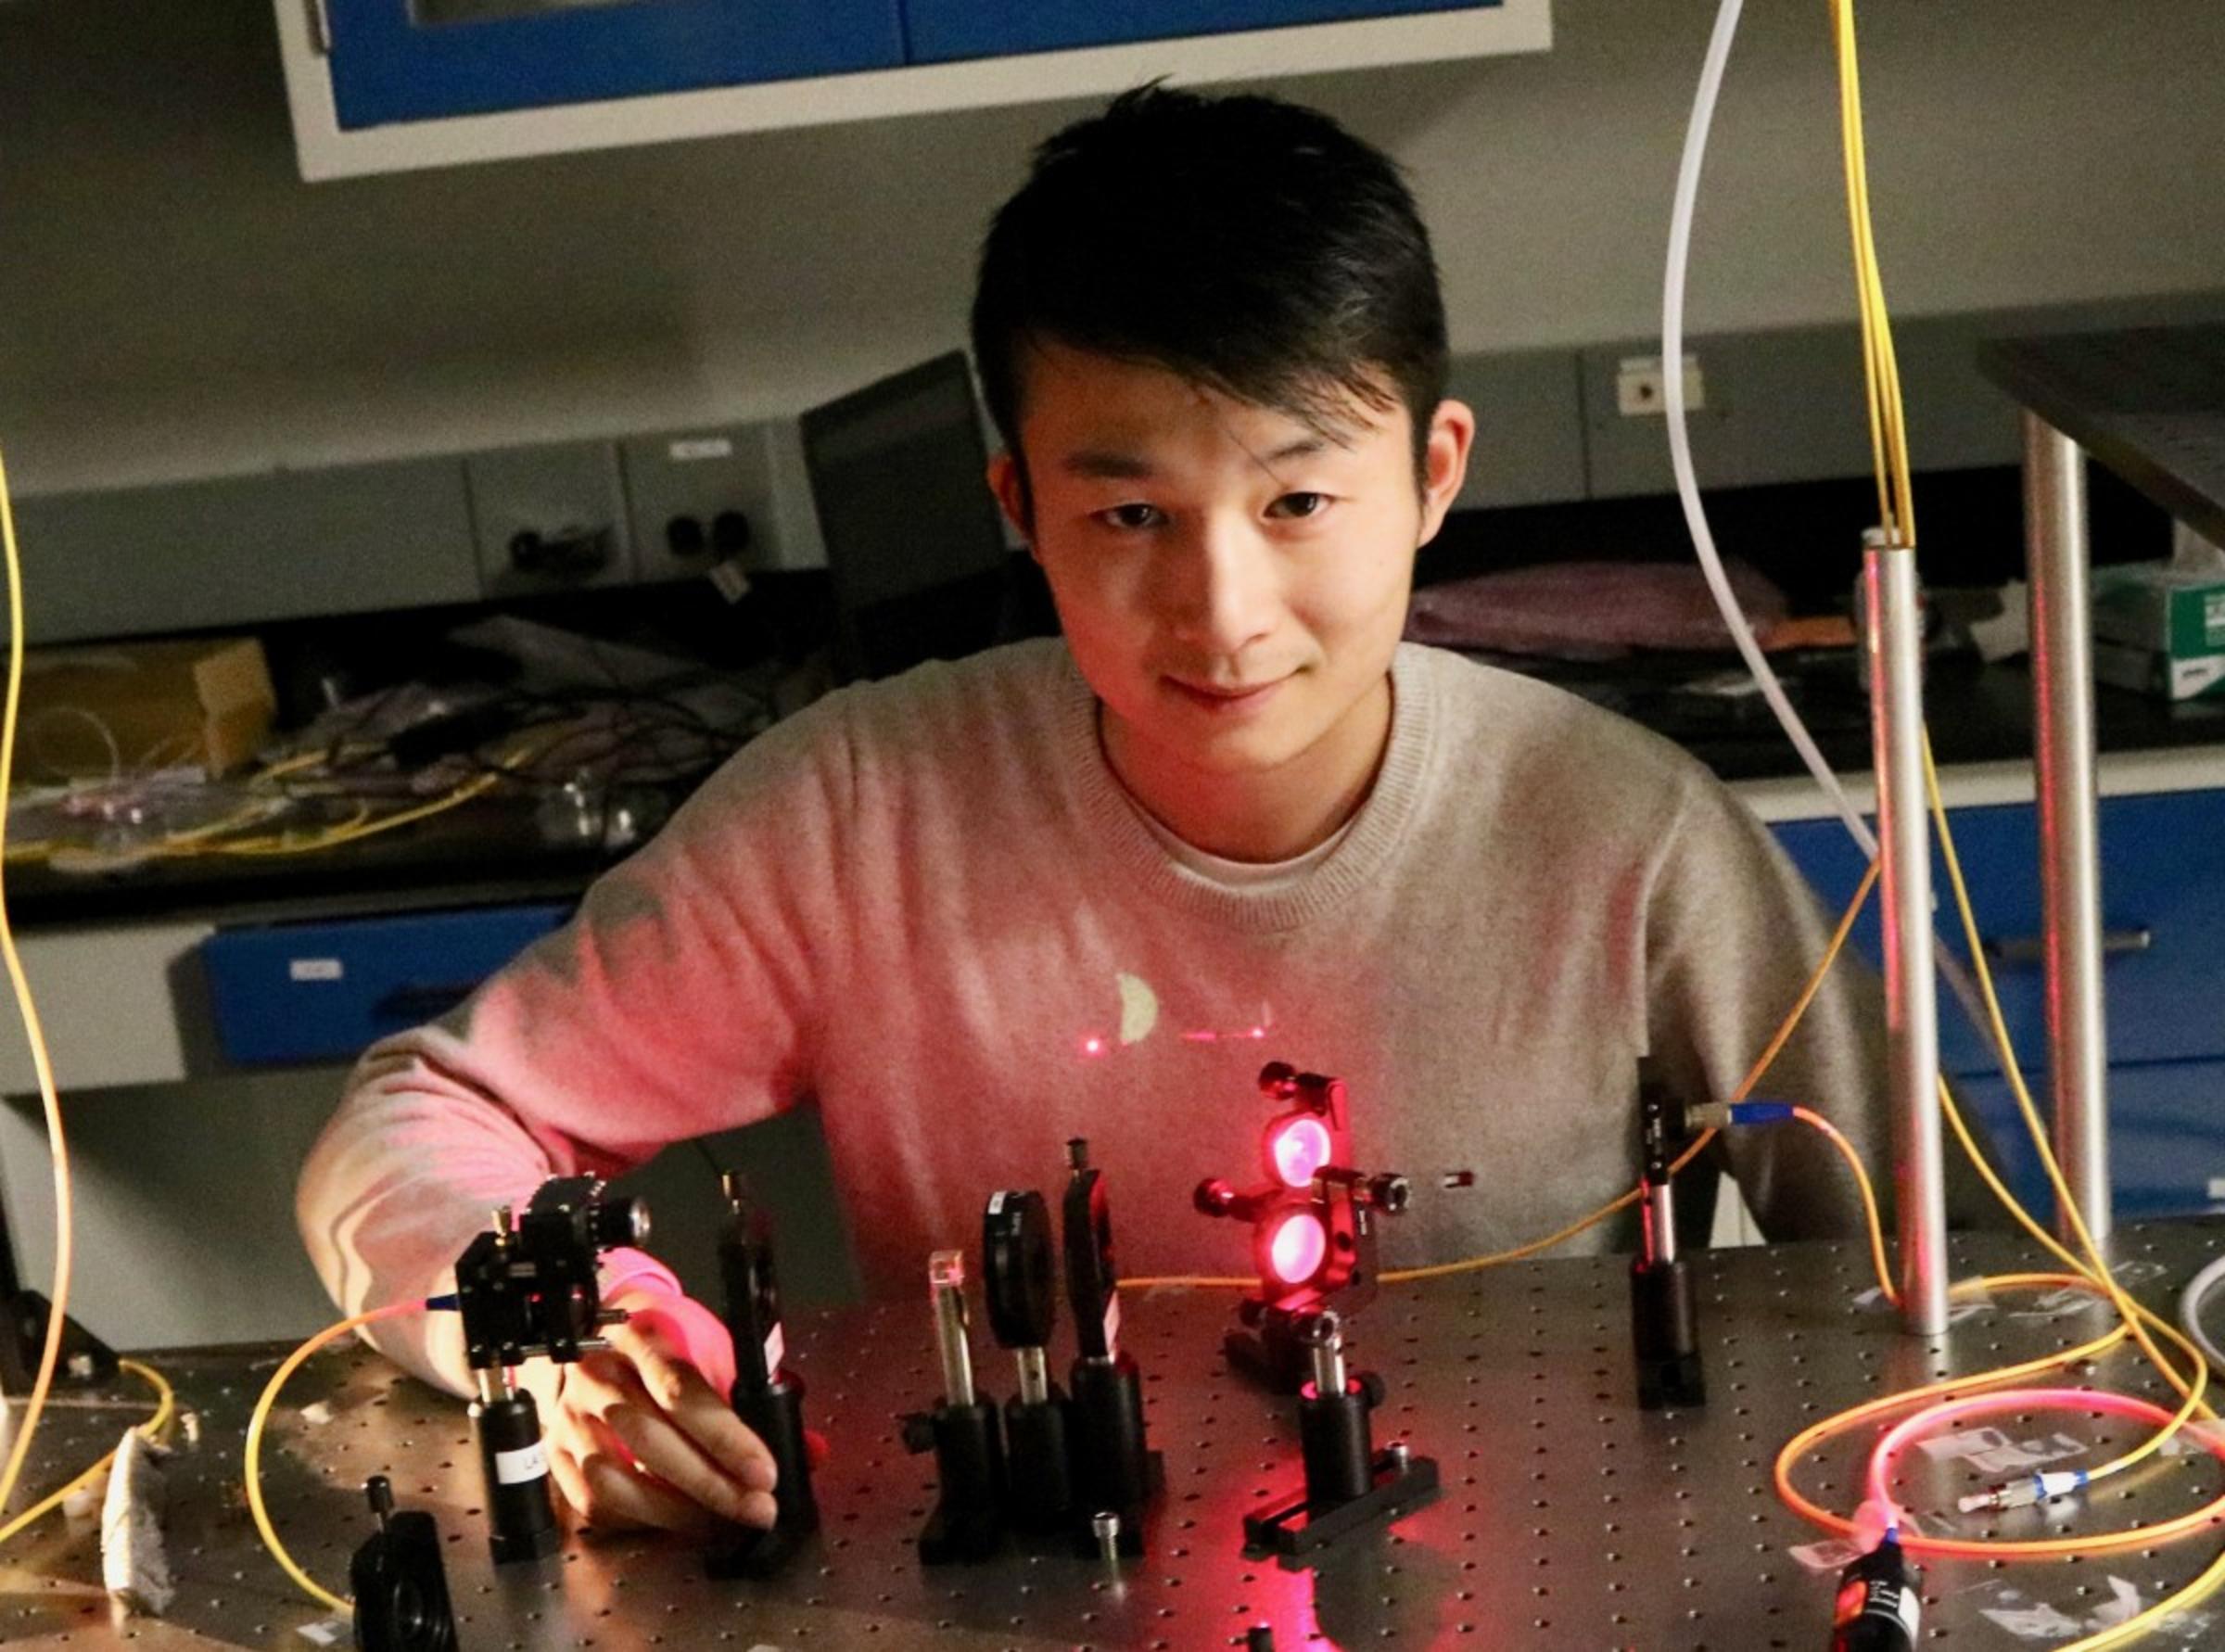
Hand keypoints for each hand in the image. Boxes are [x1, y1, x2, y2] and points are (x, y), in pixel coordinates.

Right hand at [542, 1282, 778, 1535]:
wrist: (597, 1332)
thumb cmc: (666, 1342)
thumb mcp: (712, 1347)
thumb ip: (758, 1397)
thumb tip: (810, 1452)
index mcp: (640, 1335)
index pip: (681, 1390)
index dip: (726, 1438)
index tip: (763, 1471)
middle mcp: (597, 1374)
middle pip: (649, 1438)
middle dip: (710, 1483)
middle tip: (755, 1507)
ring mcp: (567, 1416)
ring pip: (613, 1477)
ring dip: (675, 1510)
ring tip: (720, 1521)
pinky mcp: (554, 1453)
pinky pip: (591, 1501)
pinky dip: (637, 1520)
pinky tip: (676, 1520)